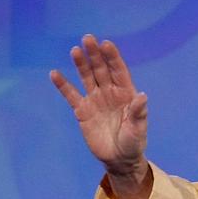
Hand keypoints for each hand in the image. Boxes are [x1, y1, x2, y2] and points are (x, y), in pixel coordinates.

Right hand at [50, 35, 150, 185]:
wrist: (119, 159)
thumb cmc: (133, 143)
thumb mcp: (138, 129)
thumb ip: (139, 113)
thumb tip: (142, 96)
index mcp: (126, 94)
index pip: (119, 71)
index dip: (113, 58)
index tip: (106, 44)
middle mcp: (110, 93)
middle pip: (101, 70)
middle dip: (95, 55)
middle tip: (88, 38)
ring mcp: (95, 100)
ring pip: (87, 77)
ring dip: (81, 64)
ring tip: (75, 50)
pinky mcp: (82, 110)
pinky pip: (71, 95)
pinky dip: (63, 85)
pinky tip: (55, 74)